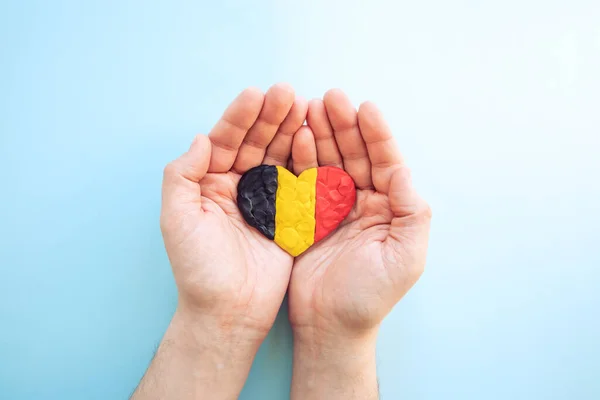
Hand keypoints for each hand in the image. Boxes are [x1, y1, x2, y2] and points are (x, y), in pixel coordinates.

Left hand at [132, 84, 306, 399]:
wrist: (228, 311)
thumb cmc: (198, 269)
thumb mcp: (176, 219)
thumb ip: (181, 175)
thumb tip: (201, 137)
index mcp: (208, 184)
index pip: (224, 141)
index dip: (239, 118)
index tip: (256, 94)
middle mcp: (237, 187)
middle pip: (255, 143)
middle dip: (270, 117)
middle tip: (287, 93)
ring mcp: (264, 201)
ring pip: (278, 157)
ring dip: (290, 131)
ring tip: (305, 106)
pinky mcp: (288, 217)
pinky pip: (298, 182)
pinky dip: (306, 161)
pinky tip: (314, 140)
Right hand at [288, 89, 431, 398]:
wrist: (329, 326)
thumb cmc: (370, 296)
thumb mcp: (405, 258)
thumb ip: (412, 212)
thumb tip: (405, 170)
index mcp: (391, 208)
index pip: (386, 161)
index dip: (376, 134)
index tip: (364, 106)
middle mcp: (364, 201)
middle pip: (355, 154)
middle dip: (343, 125)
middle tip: (330, 97)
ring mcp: (333, 206)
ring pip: (328, 160)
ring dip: (320, 133)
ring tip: (309, 106)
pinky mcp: (307, 215)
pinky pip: (304, 180)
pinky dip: (300, 158)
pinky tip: (295, 137)